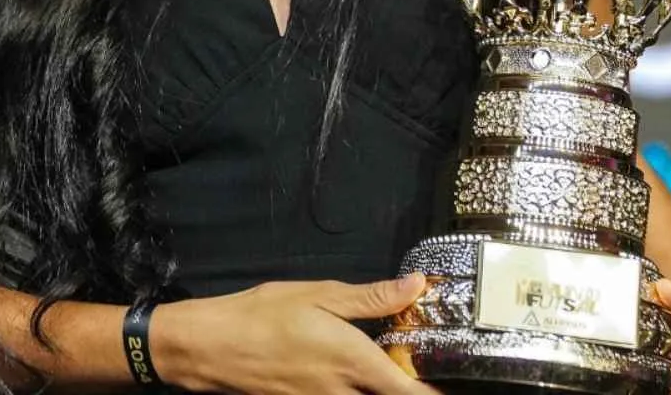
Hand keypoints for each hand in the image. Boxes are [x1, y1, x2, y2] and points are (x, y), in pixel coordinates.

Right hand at [154, 273, 438, 393]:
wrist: (212, 348)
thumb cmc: (264, 315)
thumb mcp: (320, 295)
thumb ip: (371, 297)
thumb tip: (416, 286)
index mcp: (353, 362)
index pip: (408, 393)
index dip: (434, 393)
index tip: (458, 383)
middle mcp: (344, 393)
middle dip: (408, 385)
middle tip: (423, 365)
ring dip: (380, 384)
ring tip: (388, 362)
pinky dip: (356, 386)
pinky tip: (350, 366)